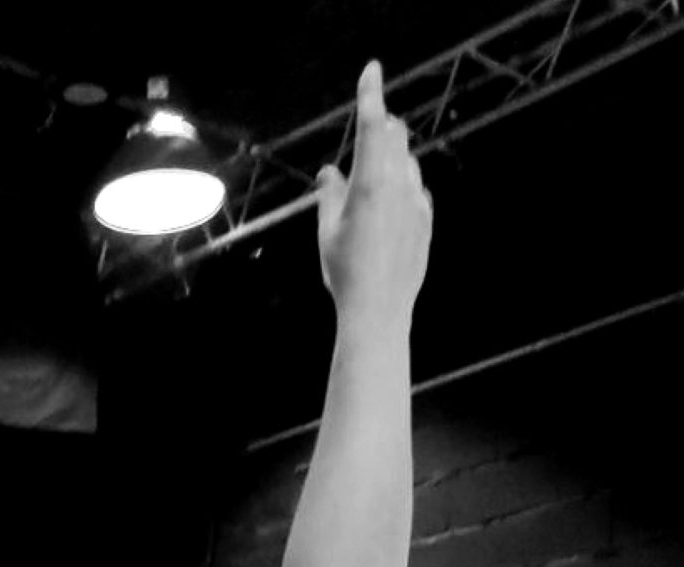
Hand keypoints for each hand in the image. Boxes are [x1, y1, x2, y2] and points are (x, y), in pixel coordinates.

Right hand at [316, 61, 431, 322]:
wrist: (379, 309)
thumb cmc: (346, 272)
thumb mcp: (328, 232)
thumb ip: (330, 194)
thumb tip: (330, 171)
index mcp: (370, 182)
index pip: (371, 125)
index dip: (370, 93)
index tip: (372, 69)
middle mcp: (398, 184)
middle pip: (395, 135)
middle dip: (381, 126)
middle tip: (367, 130)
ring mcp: (416, 200)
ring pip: (406, 161)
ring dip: (391, 157)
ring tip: (372, 180)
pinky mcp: (426, 219)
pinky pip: (415, 189)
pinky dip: (401, 186)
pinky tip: (388, 208)